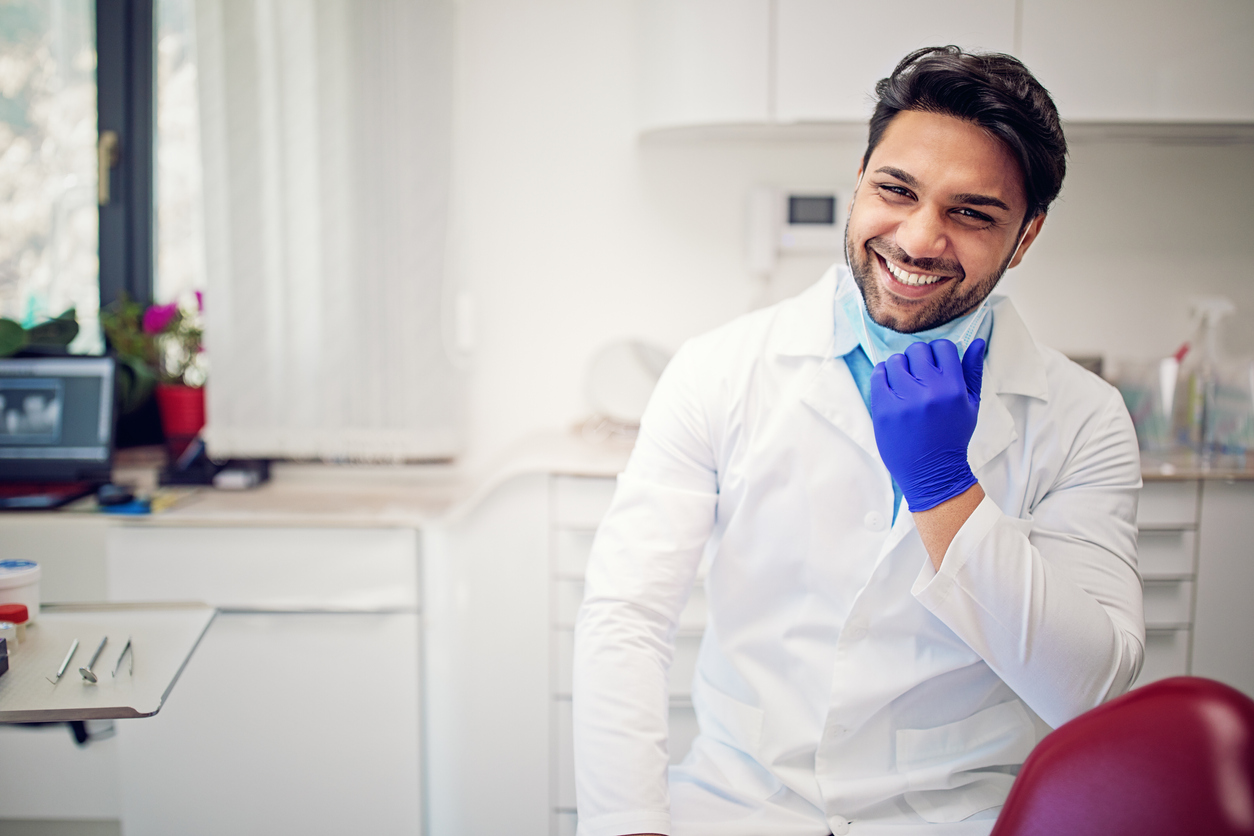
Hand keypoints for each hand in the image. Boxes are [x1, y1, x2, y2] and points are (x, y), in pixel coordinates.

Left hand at [870, 339, 985, 512]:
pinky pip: (878, 374)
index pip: (942, 346)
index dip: (938, 353)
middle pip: (917, 350)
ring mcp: (904, 400)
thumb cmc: (952, 436)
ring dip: (899, 367)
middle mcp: (929, 391)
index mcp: (953, 388)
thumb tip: (976, 341)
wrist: (932, 472)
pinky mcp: (883, 409)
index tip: (935, 365)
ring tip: (905, 384)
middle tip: (919, 377)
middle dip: (918, 359)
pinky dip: (883, 376)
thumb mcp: (971, 404)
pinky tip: (892, 387)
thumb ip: (972, 371)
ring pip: (896, 360)